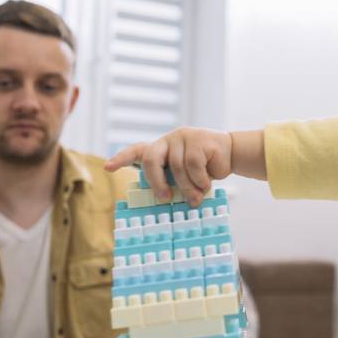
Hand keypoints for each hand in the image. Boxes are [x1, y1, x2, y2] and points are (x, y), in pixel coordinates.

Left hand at [104, 127, 232, 205]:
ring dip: (187, 187)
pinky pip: (193, 165)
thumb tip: (165, 201)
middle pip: (151, 159)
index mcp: (160, 150)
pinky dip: (200, 180)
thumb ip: (172, 182)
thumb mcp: (184, 177)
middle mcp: (167, 141)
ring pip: (177, 167)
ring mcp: (182, 137)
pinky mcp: (198, 138)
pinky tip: (206, 183)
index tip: (107, 167)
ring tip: (196, 198)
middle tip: (165, 199)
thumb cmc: (203, 170)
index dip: (120, 159)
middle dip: (156, 182)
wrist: (230, 155)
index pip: (136, 151)